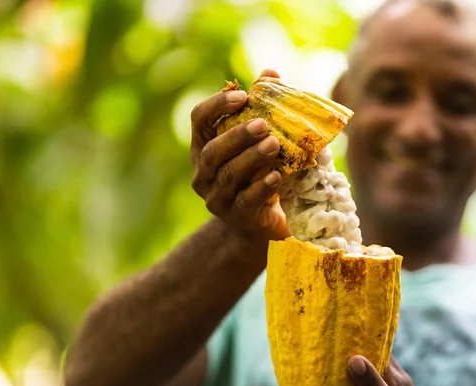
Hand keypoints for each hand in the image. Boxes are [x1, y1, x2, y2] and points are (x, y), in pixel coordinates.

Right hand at [190, 69, 290, 242]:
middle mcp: (202, 173)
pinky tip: (276, 176)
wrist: (263, 222)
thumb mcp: (260, 142)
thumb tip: (271, 73)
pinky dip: (261, 187)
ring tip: (275, 144)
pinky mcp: (235, 217)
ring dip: (251, 158)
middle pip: (211, 151)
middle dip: (237, 135)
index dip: (217, 105)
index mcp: (204, 146)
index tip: (243, 96)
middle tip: (264, 123)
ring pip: (228, 175)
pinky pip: (246, 201)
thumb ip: (263, 109)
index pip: (199, 120)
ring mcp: (216, 198)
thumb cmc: (260, 172)